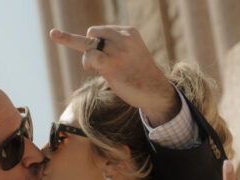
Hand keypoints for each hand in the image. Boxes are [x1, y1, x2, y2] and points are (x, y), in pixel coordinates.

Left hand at [50, 25, 179, 125]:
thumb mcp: (131, 51)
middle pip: (93, 33)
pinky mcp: (110, 64)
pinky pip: (89, 56)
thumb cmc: (139, 73)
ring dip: (87, 57)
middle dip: (90, 46)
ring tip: (91, 67)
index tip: (105, 54)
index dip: (98, 42)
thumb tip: (90, 50)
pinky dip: (86, 61)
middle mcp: (123, 38)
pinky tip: (89, 68)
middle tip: (97, 62)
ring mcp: (116, 50)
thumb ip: (115, 45)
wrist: (154, 90)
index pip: (102, 30)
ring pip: (87, 44)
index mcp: (129, 32)